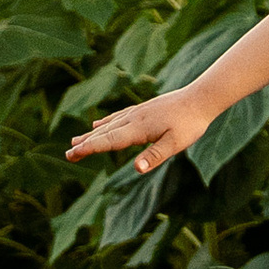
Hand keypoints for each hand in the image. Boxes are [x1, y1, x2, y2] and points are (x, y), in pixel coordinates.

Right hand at [67, 85, 209, 176]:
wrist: (200, 98)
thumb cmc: (190, 123)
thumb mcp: (175, 144)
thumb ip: (155, 157)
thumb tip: (136, 170)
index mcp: (139, 129)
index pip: (109, 141)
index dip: (90, 149)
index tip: (72, 155)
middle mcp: (133, 119)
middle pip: (104, 133)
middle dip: (85, 144)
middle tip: (68, 154)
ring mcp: (137, 112)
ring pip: (108, 125)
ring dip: (91, 134)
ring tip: (76, 141)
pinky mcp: (143, 110)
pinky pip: (117, 118)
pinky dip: (105, 123)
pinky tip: (98, 125)